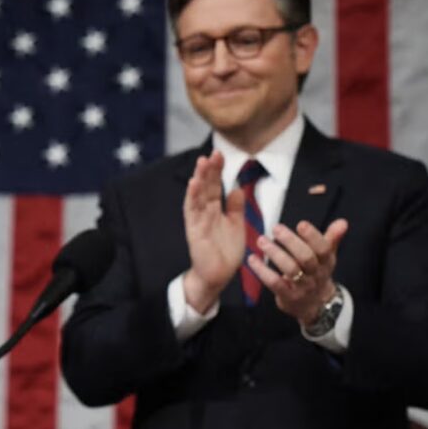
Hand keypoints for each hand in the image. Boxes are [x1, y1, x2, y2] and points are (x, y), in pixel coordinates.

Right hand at [182, 151, 245, 312]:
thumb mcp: (236, 225)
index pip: (215, 185)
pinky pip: (192, 212)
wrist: (218, 275)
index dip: (217, 171)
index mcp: (215, 210)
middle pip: (206, 187)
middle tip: (213, 153)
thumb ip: (235, 208)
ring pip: (197, 195)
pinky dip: (192, 197)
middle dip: (209, 170)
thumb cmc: (225, 251)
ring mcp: (198, 220)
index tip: (220, 154)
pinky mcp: (194, 231)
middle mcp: (204, 212)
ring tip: (201, 162)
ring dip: (199, 178)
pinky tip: (193, 184)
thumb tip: (236, 188)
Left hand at [247, 219, 347, 324]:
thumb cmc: (316, 274)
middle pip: (306, 257)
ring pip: (290, 269)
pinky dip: (262, 271)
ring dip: (275, 253)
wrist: (315, 306)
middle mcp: (316, 274)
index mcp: (326, 262)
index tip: (301, 224)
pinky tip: (252, 259)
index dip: (313, 236)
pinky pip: (274, 283)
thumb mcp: (326, 258)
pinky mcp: (288, 296)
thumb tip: (343, 222)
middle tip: (276, 228)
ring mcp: (302, 286)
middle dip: (291, 242)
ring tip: (261, 240)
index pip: (323, 248)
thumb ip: (332, 238)